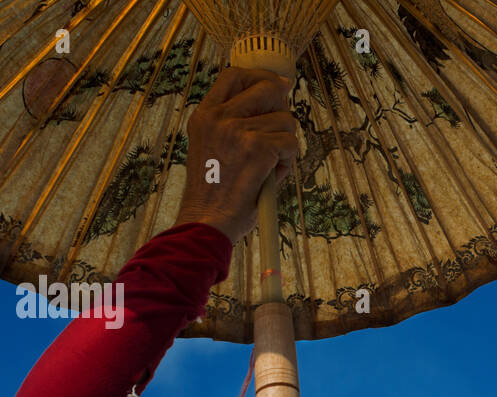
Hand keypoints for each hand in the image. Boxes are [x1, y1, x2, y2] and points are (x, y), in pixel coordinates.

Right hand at [173, 67, 298, 245]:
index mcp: (205, 115)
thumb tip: (273, 105)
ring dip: (285, 143)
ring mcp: (238, 131)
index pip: (235, 75)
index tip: (277, 86)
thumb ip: (232, 123)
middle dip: (283, 107)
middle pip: (267, 87)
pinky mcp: (258, 148)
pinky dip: (288, 161)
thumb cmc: (213, 193)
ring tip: (269, 166)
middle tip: (282, 129)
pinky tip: (272, 175)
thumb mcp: (211, 147)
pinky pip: (291, 143)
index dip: (261, 76)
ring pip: (285, 121)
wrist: (207, 221)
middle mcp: (220, 117)